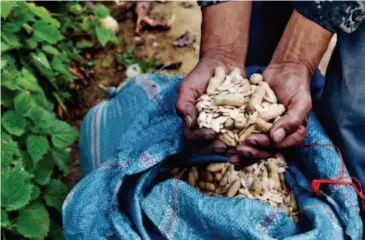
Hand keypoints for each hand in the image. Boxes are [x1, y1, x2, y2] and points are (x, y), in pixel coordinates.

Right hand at [176, 1, 250, 153]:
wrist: (222, 62)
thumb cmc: (200, 75)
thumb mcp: (188, 87)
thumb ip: (183, 104)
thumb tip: (189, 123)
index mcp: (194, 122)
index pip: (193, 136)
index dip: (200, 138)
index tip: (209, 134)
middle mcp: (209, 126)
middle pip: (209, 144)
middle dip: (215, 147)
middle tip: (222, 146)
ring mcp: (224, 125)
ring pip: (226, 142)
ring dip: (231, 147)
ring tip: (236, 147)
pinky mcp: (240, 120)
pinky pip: (242, 132)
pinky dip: (245, 137)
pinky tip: (250, 138)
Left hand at [230, 63, 311, 163]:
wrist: (285, 70)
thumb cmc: (296, 85)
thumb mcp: (301, 102)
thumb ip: (292, 121)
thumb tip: (276, 139)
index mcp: (293, 134)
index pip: (277, 146)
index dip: (263, 146)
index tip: (251, 140)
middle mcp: (279, 136)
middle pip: (264, 150)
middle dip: (250, 153)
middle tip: (237, 150)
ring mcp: (266, 131)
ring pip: (253, 147)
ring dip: (242, 154)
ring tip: (230, 156)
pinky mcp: (253, 124)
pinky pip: (244, 135)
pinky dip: (235, 142)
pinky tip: (225, 147)